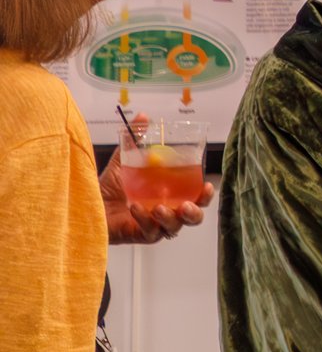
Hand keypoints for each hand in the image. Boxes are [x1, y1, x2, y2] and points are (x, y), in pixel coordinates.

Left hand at [100, 118, 214, 244]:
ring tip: (159, 207)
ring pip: (174, 228)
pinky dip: (145, 220)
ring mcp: (154, 225)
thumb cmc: (108, 185)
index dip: (205, 194)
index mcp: (170, 194)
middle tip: (186, 205)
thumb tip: (143, 116)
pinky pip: (150, 232)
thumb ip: (136, 139)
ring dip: (170, 218)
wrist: (85, 202)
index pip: (196, 196)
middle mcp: (166, 211)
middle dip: (194, 212)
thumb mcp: (125, 160)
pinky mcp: (139, 235)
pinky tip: (136, 208)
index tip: (206, 186)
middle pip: (192, 218)